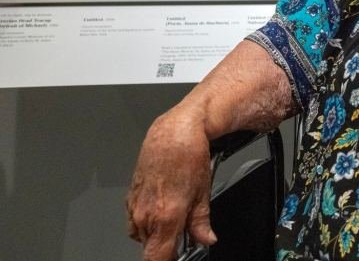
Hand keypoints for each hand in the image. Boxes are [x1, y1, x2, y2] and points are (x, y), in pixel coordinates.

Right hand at [126, 110, 216, 260]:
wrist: (173, 133)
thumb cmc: (188, 157)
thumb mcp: (203, 193)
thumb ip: (201, 223)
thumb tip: (206, 239)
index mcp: (165, 218)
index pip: (156, 259)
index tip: (176, 257)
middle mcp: (145, 216)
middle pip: (150, 249)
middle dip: (166, 246)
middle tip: (183, 235)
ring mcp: (134, 207)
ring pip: (142, 236)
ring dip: (156, 234)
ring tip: (174, 215)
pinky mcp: (129, 198)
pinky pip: (135, 222)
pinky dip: (148, 221)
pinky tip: (162, 206)